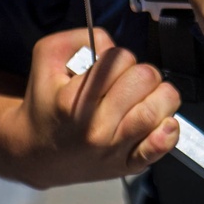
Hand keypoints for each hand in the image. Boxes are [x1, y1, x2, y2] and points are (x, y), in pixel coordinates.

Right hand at [3, 27, 180, 187]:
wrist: (35, 152)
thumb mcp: (46, 56)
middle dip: (141, 72)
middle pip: (144, 80)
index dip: (119, 57)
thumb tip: (114, 46)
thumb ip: (81, 37)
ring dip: (160, 95)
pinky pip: (159, 149)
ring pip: (156, 111)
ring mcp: (112, 150)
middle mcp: (95, 128)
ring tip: (147, 97)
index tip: (109, 67)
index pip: (119, 59)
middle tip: (130, 81)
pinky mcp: (126, 165)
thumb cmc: (44, 102)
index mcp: (73, 100)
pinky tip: (162, 122)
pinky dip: (168, 132)